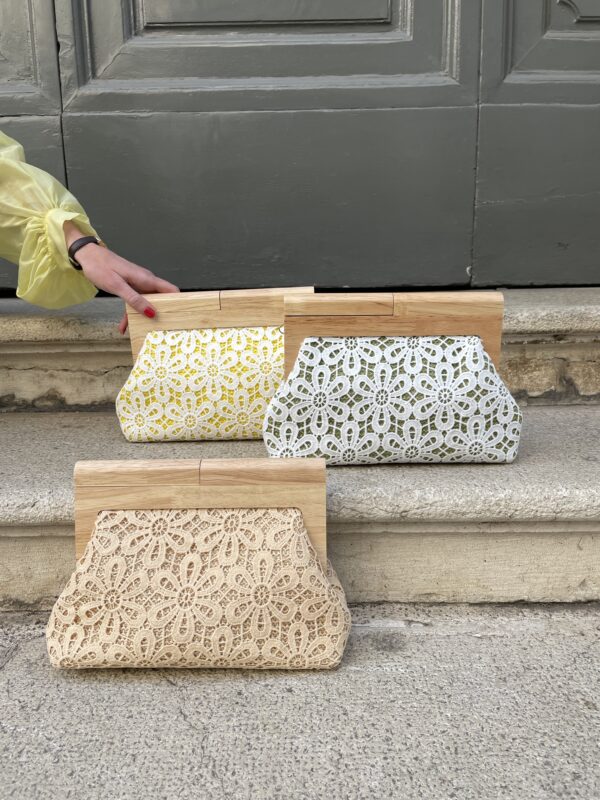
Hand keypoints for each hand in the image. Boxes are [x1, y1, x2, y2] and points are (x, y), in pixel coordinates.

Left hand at [64, 223, 178, 333]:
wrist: (87, 256)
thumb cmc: (101, 267)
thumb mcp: (117, 286)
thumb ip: (134, 300)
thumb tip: (152, 313)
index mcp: (146, 279)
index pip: (170, 290)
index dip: (179, 301)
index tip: (182, 315)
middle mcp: (145, 281)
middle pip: (161, 299)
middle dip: (162, 314)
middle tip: (162, 330)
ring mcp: (138, 284)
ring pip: (147, 303)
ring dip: (143, 316)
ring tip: (139, 331)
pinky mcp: (130, 286)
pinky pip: (135, 302)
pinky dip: (131, 313)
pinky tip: (123, 326)